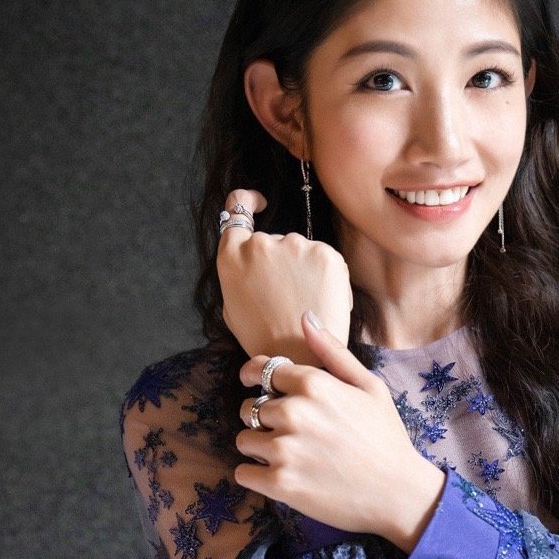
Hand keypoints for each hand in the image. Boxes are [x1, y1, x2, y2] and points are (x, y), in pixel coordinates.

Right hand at [217, 187, 352, 364]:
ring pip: (301, 251)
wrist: (299, 357)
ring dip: (304, 271)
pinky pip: (325, 259)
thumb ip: (239, 274)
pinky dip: (326, 277)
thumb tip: (249, 260)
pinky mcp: (326, 254)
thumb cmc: (264, 338)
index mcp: (232, 255)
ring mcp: (295, 245)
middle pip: (274, 241)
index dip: (247, 201)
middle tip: (285, 298)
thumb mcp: (233, 306)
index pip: (237, 210)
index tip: (258, 201)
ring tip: (303, 305)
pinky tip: (320, 302)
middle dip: (280, 263)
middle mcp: (262, 243)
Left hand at [233, 312, 446, 549]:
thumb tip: (305, 317)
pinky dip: (257, 476)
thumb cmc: (386, 437)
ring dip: (260, 449)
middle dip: (265, 420)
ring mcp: (284, 449)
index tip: (256, 386)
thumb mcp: (369, 386)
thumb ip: (332, 352)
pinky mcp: (279, 483)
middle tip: (294, 435)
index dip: (255, 378)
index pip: (261, 371)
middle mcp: (293, 412)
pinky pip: (243, 473)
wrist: (399, 493)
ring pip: (244, 441)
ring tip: (291, 457)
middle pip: (250, 408)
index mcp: (313, 384)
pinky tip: (283, 477)